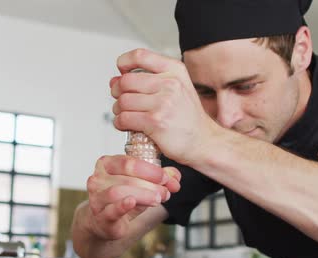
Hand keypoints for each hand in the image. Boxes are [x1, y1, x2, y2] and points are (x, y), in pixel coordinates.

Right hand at [86, 155, 180, 239]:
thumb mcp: (141, 185)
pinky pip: (111, 210)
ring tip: (157, 199)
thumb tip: (175, 176)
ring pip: (118, 192)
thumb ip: (158, 178)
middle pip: (126, 177)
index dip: (150, 170)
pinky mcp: (100, 217)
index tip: (166, 178)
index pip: (128, 162)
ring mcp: (96, 198)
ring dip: (142, 195)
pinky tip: (132, 202)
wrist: (105, 222)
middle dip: (150, 184)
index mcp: (107, 164)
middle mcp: (97, 179)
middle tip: (166, 191)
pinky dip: (122, 205)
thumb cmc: (122, 198)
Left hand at [110, 48, 218, 164]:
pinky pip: (124, 118)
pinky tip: (126, 125)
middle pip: (126, 81)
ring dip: (118, 110)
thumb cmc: (187, 118)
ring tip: (125, 115)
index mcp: (175, 71)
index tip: (121, 72)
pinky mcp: (155, 122)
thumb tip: (114, 80)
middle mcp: (170, 84)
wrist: (203, 141)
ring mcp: (163, 103)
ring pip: (123, 101)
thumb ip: (146, 81)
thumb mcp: (176, 89)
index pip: (141, 56)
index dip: (124, 62)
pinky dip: (119, 123)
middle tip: (122, 102)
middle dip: (117, 92)